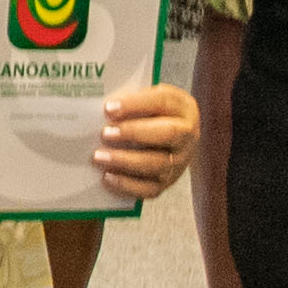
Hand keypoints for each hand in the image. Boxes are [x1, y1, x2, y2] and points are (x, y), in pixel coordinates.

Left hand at [89, 82, 200, 206]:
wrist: (174, 139)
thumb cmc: (156, 114)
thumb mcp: (150, 99)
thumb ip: (133, 99)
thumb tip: (105, 107)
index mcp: (183, 108)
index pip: (164, 101)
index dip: (136, 104)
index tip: (109, 108)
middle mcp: (187, 136)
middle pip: (167, 134)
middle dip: (134, 132)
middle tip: (105, 133)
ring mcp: (180, 162)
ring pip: (157, 164)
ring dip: (124, 161)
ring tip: (99, 156)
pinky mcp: (168, 182)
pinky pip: (150, 189)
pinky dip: (127, 185)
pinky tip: (107, 176)